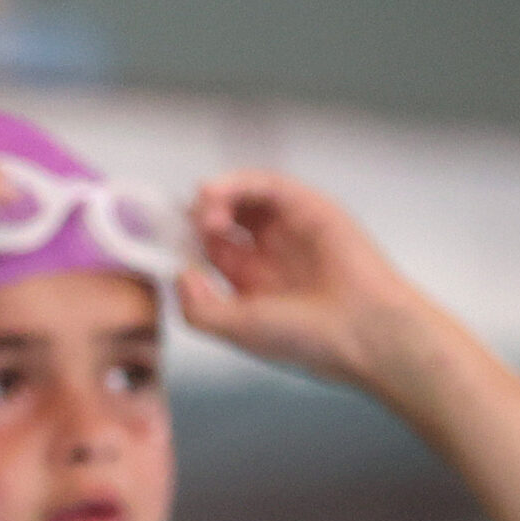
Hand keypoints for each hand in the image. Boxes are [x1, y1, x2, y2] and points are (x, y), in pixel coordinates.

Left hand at [175, 171, 435, 388]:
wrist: (364, 334)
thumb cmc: (308, 338)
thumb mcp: (235, 329)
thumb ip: (196, 306)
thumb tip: (179, 272)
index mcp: (248, 281)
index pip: (203, 246)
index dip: (178, 238)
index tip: (154, 236)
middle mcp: (266, 251)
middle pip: (218, 215)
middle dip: (193, 215)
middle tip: (182, 224)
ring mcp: (288, 227)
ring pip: (239, 195)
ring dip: (211, 197)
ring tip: (204, 214)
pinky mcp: (309, 207)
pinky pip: (266, 183)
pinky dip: (236, 181)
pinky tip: (214, 194)